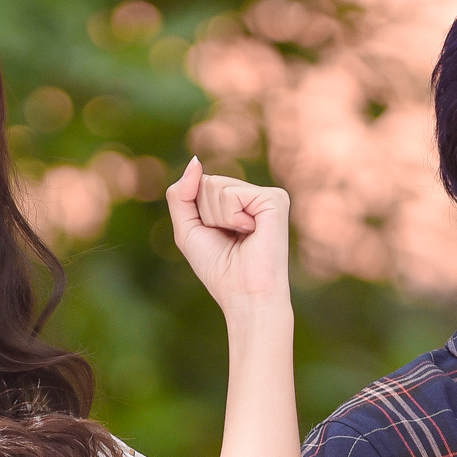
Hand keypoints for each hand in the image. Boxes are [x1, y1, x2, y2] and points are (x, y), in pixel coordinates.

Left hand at [165, 158, 290, 312]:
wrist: (245, 295)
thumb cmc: (219, 269)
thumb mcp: (188, 229)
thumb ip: (181, 194)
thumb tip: (196, 161)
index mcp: (237, 202)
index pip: (200, 185)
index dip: (197, 213)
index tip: (216, 237)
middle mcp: (254, 195)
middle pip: (206, 183)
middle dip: (206, 215)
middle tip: (229, 239)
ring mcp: (266, 195)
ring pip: (216, 186)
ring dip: (218, 218)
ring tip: (240, 237)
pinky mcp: (274, 199)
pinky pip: (231, 194)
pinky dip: (231, 217)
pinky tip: (251, 232)